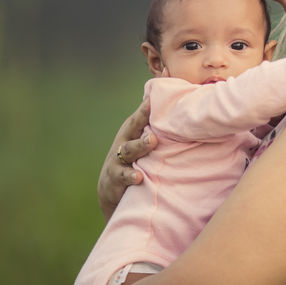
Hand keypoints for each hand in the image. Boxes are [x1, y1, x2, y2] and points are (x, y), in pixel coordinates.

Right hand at [98, 98, 158, 221]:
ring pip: (129, 150)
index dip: (145, 108)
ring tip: (152, 141)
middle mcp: (124, 141)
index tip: (153, 97)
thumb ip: (153, 130)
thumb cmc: (134, 159)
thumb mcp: (139, 143)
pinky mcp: (115, 177)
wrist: (110, 187)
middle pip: (133, 128)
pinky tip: (139, 176)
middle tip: (157, 111)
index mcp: (132, 132)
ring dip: (140, 145)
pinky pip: (123, 176)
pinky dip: (131, 176)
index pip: (139, 117)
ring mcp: (118, 159)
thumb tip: (175, 109)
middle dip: (142, 119)